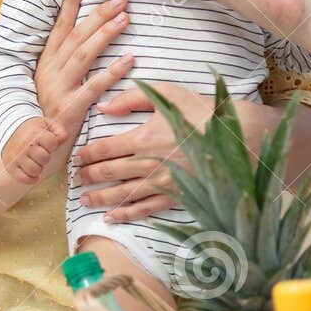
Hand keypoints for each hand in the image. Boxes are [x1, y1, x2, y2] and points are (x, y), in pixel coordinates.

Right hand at [1, 117, 65, 184]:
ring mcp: (16, 157)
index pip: (52, 143)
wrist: (9, 132)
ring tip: (36, 162)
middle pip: (44, 158)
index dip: (53, 144)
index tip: (48, 144)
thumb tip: (64, 138)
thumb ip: (58, 130)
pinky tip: (32, 173)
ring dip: (39, 168)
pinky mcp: (11, 167)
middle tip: (41, 154)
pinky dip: (31, 178)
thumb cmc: (31, 130)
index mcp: (34, 134)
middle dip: (46, 157)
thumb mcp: (46, 124)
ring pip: (35, 170)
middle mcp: (24, 146)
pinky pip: (24, 178)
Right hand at [35, 0, 134, 135]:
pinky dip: (112, 72)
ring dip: (105, 34)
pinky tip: (130, 61)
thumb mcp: (49, 86)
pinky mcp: (69, 109)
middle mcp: (49, 72)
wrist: (28, 153)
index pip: (59, 26)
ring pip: (83, 55)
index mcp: (45, 63)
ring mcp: (58, 89)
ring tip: (125, 18)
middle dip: (98, 14)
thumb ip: (62, 65)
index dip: (70, 2)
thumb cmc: (45, 119)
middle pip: (76, 36)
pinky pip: (93, 87)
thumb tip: (81, 40)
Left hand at [70, 82, 213, 222]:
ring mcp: (161, 183)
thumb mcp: (166, 93)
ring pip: (121, 194)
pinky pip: (145, 209)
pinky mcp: (175, 196)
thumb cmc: (200, 110)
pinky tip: (111, 218)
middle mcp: (148, 163)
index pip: (103, 149)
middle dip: (88, 176)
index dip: (85, 155)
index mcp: (143, 137)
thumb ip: (131, 98)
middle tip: (76, 178)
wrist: (235, 134)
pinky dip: (125, 215)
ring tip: (84, 200)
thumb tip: (103, 108)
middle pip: (108, 172)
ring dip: (99, 198)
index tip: (76, 157)